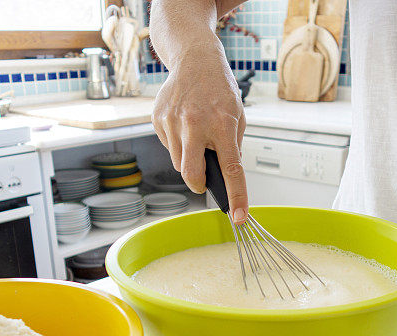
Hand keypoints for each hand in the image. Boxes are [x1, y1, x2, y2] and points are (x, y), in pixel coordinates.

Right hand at [152, 43, 248, 222]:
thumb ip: (232, 146)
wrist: (195, 59)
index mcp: (222, 124)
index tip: (239, 216)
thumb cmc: (219, 88)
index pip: (231, 169)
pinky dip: (177, 144)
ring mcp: (173, 121)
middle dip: (198, 185)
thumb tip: (226, 175)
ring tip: (196, 137)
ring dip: (188, 160)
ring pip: (178, 163)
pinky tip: (183, 125)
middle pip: (191, 175)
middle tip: (203, 182)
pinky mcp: (158, 119)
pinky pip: (168, 147)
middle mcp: (195, 124)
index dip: (236, 196)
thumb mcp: (237, 115)